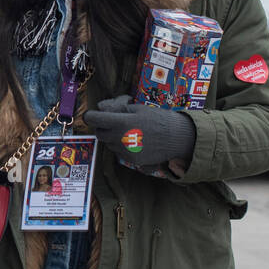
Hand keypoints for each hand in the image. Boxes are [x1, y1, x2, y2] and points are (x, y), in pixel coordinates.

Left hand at [81, 95, 195, 168]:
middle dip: (102, 127)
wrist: (178, 138)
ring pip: (109, 144)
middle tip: (112, 121)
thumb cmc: (159, 119)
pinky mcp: (132, 160)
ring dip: (112, 137)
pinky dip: (121, 146)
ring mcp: (125, 151)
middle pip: (99, 133)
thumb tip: (101, 107)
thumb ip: (117, 109)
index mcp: (121, 123)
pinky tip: (133, 140)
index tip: (91, 115)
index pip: (94, 119)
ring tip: (127, 130)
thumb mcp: (138, 108)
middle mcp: (120, 139)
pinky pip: (119, 152)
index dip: (90, 116)